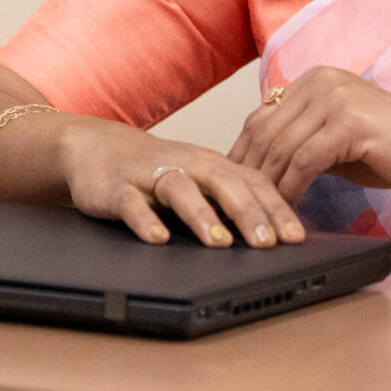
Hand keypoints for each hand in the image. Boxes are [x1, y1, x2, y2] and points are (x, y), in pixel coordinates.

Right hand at [49, 117, 305, 248]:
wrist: (95, 147)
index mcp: (212, 164)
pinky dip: (144, 220)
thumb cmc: (157, 170)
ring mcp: (150, 175)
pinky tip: (157, 239)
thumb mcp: (200, 179)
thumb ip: (233, 199)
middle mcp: (186, 165)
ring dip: (202, 215)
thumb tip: (278, 233)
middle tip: (267, 243)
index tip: (295, 238)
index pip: (253, 183)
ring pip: (180, 190)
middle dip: (248, 213)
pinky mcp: (116, 187)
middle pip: (223, 183)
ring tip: (220, 242)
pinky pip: (131, 203)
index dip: (276, 209)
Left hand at [228, 67, 390, 207]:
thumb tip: (259, 164)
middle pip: (264, 131)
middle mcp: (322, 81)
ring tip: (259, 216)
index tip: (231, 189)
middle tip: (236, 208)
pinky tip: (288, 211)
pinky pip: (304, 161)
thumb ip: (302, 141)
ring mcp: (336, 98)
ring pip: (281, 147)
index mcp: (316, 80)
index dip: (242, 156)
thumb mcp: (338, 141)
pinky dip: (291, 189)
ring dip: (267, 187)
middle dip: (247, 173)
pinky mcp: (350, 123)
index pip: (261, 118)